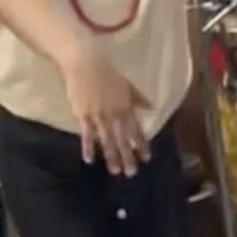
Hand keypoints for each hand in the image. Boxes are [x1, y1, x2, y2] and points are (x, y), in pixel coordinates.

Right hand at [59, 48, 149, 176]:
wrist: (85, 64)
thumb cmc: (108, 73)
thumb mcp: (128, 85)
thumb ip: (140, 98)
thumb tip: (154, 107)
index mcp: (127, 107)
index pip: (136, 130)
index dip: (141, 144)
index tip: (146, 157)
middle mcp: (115, 114)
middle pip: (123, 139)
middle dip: (128, 156)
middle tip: (132, 173)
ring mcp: (98, 116)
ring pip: (107, 140)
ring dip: (111, 156)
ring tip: (115, 171)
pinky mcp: (83, 115)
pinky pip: (87, 134)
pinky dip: (88, 147)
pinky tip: (90, 160)